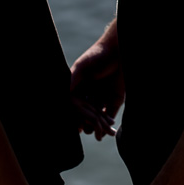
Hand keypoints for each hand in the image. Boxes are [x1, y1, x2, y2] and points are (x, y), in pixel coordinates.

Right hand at [70, 23, 123, 139]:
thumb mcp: (83, 66)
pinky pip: (110, 113)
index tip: (72, 122)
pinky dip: (107, 122)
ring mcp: (103, 96)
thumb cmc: (98, 55)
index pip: (75, 103)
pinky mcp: (116, 99)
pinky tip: (105, 131)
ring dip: (96, 126)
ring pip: (98, 115)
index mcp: (81, 86)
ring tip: (94, 134)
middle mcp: (91, 93)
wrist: (120, 50)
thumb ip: (72, 78)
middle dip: (84, 122)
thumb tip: (63, 91)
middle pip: (86, 111)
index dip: (73, 113)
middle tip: (82, 130)